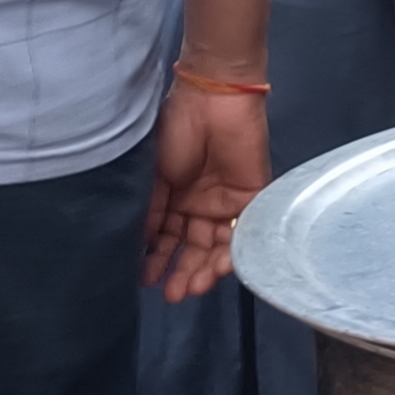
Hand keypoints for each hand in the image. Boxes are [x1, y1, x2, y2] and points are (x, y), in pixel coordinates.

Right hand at [144, 81, 275, 299]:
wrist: (213, 98)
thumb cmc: (175, 129)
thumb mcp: (153, 174)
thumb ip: (151, 210)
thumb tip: (141, 247)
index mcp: (174, 196)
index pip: (167, 237)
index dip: (158, 260)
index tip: (146, 281)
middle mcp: (200, 203)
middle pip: (193, 247)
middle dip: (183, 272)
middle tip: (173, 295)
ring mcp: (226, 201)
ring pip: (217, 246)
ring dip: (205, 269)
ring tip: (191, 288)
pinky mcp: (252, 197)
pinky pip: (244, 232)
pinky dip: (232, 252)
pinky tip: (217, 268)